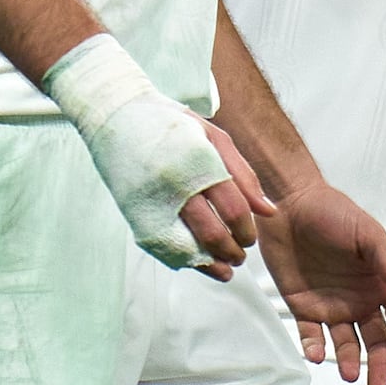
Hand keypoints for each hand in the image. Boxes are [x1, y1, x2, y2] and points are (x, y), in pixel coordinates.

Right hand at [52, 34, 257, 273]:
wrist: (116, 116)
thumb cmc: (170, 123)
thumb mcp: (213, 136)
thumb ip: (244, 175)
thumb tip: (268, 212)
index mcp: (200, 163)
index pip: (234, 210)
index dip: (247, 231)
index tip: (250, 238)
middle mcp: (176, 185)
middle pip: (213, 235)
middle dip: (233, 252)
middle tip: (240, 256)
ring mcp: (152, 203)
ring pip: (186, 249)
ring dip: (211, 264)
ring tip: (225, 268)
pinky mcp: (134, 215)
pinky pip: (162, 249)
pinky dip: (183, 260)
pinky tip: (196, 260)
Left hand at [257, 176, 385, 384]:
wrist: (289, 203)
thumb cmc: (333, 213)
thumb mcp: (368, 236)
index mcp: (382, 285)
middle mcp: (361, 301)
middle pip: (378, 342)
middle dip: (382, 365)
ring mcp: (332, 307)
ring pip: (346, 345)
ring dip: (349, 362)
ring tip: (348, 374)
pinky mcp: (303, 308)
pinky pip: (310, 335)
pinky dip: (314, 348)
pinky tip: (316, 354)